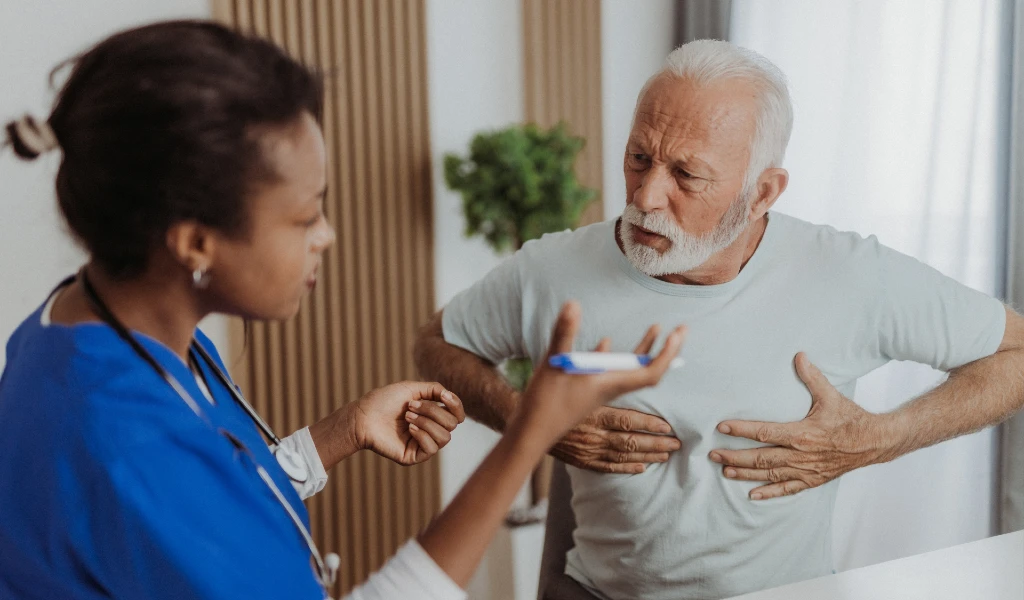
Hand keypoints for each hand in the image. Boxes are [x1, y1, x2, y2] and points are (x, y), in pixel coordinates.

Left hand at [354, 381, 465, 465]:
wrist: (363, 416)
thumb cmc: (384, 401)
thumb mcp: (412, 389)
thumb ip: (434, 390)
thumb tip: (451, 396)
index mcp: (432, 415)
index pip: (457, 415)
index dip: (456, 405)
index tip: (443, 396)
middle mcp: (430, 430)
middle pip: (452, 424)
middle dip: (432, 411)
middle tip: (411, 406)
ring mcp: (423, 444)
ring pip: (445, 436)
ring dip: (426, 422)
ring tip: (407, 416)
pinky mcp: (414, 456)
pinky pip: (432, 448)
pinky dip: (422, 434)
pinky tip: (408, 428)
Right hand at [515, 301, 685, 448]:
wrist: (531, 432)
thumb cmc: (545, 401)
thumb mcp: (554, 362)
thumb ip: (565, 332)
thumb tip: (573, 304)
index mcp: (610, 384)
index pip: (650, 372)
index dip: (667, 353)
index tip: (677, 333)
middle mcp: (610, 388)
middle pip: (648, 371)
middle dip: (666, 350)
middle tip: (681, 329)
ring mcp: (601, 391)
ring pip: (632, 371)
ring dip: (647, 351)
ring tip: (656, 329)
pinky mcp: (590, 392)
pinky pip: (615, 373)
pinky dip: (621, 358)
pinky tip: (607, 343)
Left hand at [710, 352, 886, 499]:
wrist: (875, 442)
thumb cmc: (851, 418)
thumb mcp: (831, 395)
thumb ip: (812, 377)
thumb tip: (799, 355)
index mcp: (802, 433)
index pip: (764, 432)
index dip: (741, 430)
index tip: (721, 427)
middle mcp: (801, 455)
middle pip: (760, 458)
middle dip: (734, 457)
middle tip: (713, 455)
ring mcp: (806, 470)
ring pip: (770, 475)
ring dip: (746, 474)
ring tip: (725, 472)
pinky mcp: (813, 480)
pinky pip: (788, 489)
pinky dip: (769, 493)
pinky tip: (753, 495)